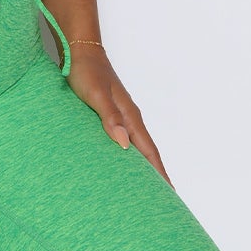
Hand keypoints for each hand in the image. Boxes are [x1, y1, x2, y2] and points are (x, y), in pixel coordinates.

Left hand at [65, 44, 173, 185]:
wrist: (80, 51)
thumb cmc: (87, 72)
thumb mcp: (96, 95)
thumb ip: (109, 118)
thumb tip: (123, 144)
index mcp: (130, 116)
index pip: (149, 152)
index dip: (159, 173)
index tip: (170, 194)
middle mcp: (129, 118)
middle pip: (147, 153)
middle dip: (156, 175)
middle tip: (163, 199)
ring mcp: (121, 116)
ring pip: (136, 147)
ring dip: (143, 166)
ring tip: (145, 187)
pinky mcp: (110, 114)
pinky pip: (124, 140)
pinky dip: (128, 155)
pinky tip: (122, 162)